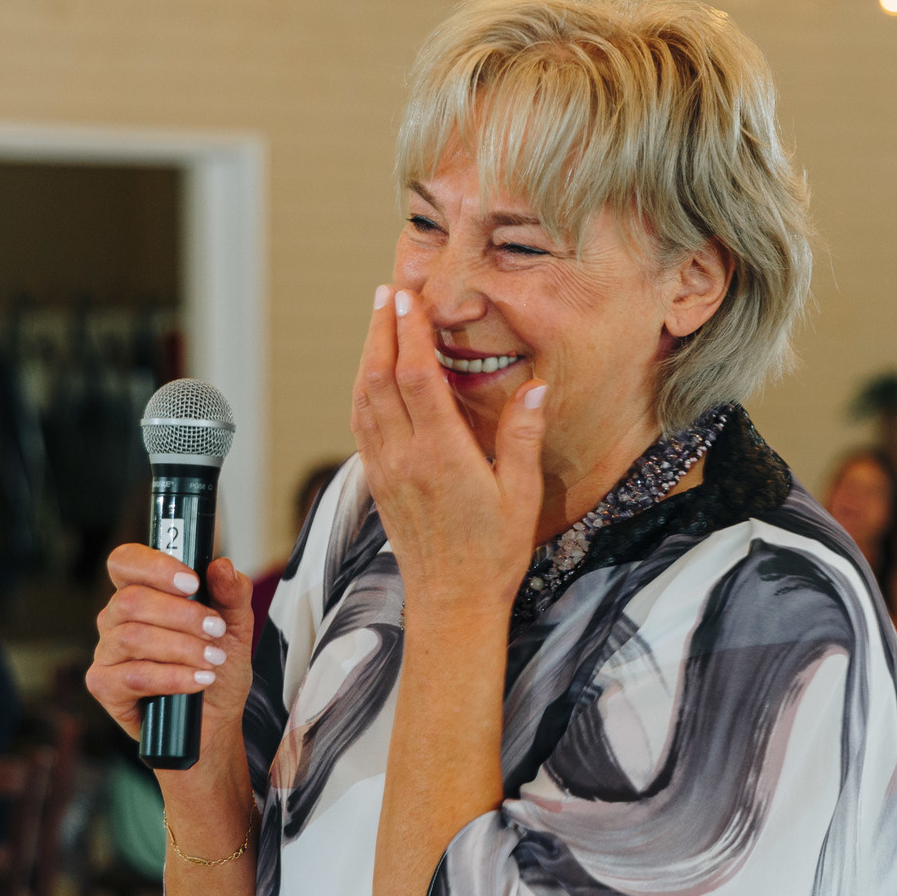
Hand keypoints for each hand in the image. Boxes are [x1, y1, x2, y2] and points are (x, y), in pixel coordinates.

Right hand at [87, 547, 254, 748]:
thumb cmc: (217, 667)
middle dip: (182, 615)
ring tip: (213, 659)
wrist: (216, 720)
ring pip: (132, 637)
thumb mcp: (236, 627)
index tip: (192, 583)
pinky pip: (132, 676)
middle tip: (215, 630)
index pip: (125, 562)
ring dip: (181, 648)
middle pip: (131, 600)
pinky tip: (198, 681)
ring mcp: (107, 652)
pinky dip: (172, 677)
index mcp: (142, 592)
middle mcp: (116, 619)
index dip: (154, 566)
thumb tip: (221, 566)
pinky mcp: (104, 686)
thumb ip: (231, 594)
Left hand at [349, 285, 546, 625]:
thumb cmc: (492, 555)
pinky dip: (363, 388)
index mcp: (441, 455)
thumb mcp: (521, 497)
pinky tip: (371, 374)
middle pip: (379, 377)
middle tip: (389, 291)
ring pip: (363, 398)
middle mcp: (404, 457)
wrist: (451, 604)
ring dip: (367, 353)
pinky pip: (361, 424)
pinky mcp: (377, 483)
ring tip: (378, 319)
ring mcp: (385, 470)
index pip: (415, 377)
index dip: (409, 331)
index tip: (410, 297)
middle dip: (382, 329)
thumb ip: (523, 438)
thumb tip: (536, 388)